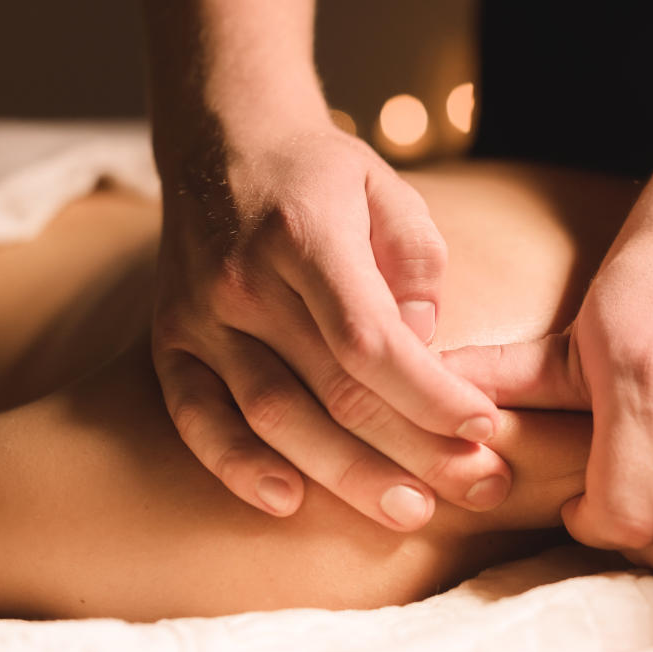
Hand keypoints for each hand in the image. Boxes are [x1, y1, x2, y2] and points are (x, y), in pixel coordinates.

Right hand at [151, 118, 510, 530]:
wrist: (219, 142)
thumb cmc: (320, 172)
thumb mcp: (388, 189)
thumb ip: (418, 263)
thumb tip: (423, 346)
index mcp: (304, 235)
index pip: (370, 340)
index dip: (429, 394)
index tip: (484, 425)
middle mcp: (242, 280)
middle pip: (332, 389)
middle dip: (412, 449)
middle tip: (475, 486)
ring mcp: (199, 315)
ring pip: (273, 416)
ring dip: (344, 474)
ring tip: (407, 510)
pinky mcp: (169, 340)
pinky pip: (195, 416)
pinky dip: (236, 465)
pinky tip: (287, 502)